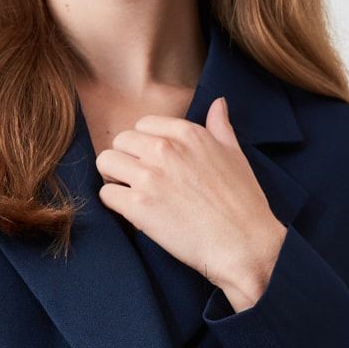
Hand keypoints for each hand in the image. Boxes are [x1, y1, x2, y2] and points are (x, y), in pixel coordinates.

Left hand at [95, 94, 286, 309]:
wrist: (243, 244)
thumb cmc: (243, 203)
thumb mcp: (235, 155)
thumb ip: (220, 127)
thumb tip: (218, 103)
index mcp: (187, 133)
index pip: (143, 125)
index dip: (144, 144)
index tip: (153, 162)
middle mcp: (165, 149)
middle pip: (120, 141)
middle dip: (125, 159)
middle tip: (138, 180)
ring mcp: (149, 176)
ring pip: (106, 162)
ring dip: (114, 178)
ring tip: (130, 194)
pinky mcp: (137, 206)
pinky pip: (106, 194)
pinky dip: (114, 203)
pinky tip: (132, 213)